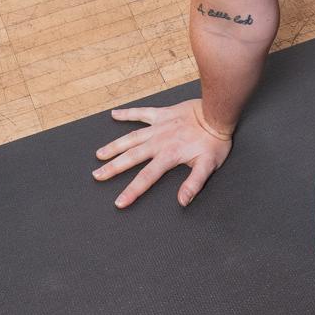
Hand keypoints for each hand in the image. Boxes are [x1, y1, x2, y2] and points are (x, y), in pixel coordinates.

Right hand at [92, 98, 233, 209]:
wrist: (216, 113)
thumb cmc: (214, 141)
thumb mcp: (208, 166)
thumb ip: (193, 184)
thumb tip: (182, 201)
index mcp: (168, 156)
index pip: (146, 177)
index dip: (132, 191)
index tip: (119, 202)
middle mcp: (158, 142)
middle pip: (131, 157)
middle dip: (113, 168)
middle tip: (97, 176)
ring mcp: (158, 126)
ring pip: (131, 137)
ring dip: (114, 146)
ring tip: (99, 154)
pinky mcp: (162, 113)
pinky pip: (141, 113)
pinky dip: (127, 113)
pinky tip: (115, 114)